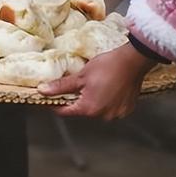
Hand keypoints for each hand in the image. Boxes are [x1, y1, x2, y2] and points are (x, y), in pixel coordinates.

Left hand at [38, 44, 157, 119]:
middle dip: (76, 100)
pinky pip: (110, 109)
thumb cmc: (108, 66)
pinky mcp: (126, 109)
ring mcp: (116, 114)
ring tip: (94, 86)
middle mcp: (103, 116)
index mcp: (89, 109)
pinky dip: (106, 102)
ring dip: (92, 101)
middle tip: (77, 86)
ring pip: (96, 110)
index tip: (51, 98)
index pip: (65, 112)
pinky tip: (106, 89)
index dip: (55, 104)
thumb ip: (61, 86)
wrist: (133, 60)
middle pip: (81, 111)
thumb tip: (43, 91)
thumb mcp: (80, 76)